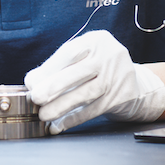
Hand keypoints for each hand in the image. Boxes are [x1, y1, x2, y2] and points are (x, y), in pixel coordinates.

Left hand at [24, 30, 164, 134]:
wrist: (134, 82)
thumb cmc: (99, 68)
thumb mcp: (83, 58)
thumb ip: (60, 66)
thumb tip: (33, 81)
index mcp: (97, 40)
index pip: (69, 53)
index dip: (49, 69)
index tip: (31, 82)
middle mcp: (110, 55)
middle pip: (78, 72)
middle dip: (54, 87)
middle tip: (35, 98)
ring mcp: (118, 76)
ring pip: (86, 93)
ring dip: (62, 106)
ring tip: (44, 114)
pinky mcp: (122, 97)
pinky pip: (93, 110)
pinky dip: (74, 118)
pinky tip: (59, 124)